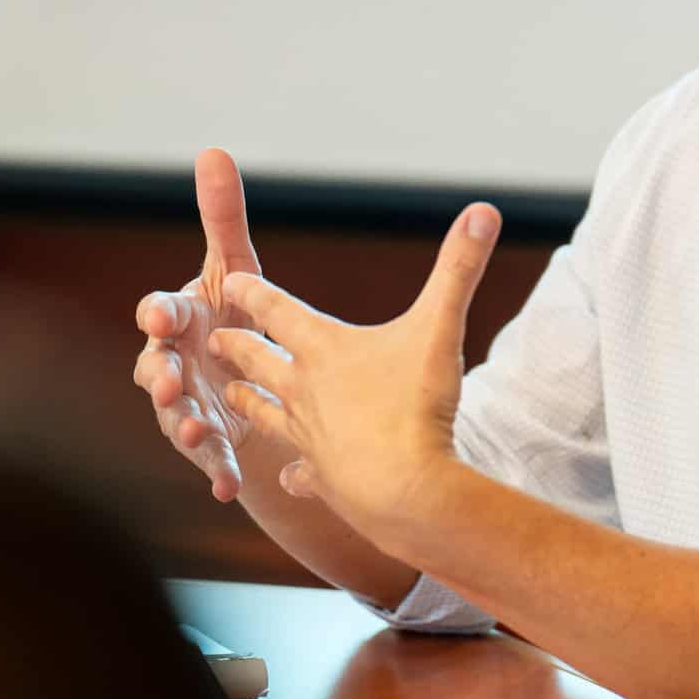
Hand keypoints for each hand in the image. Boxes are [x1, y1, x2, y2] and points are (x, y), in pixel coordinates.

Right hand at [131, 147, 267, 501]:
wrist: (255, 381)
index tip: (164, 314)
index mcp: (180, 320)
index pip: (158, 313)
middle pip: (155, 369)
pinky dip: (218, 472)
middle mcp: (174, 364)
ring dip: (182, 426)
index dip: (159, 313)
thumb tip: (213, 151)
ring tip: (196, 432)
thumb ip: (222, 218)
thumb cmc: (235, 316)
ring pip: (174, 418)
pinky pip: (209, 461)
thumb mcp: (236, 269)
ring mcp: (187, 407)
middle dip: (161, 375)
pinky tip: (229, 487)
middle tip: (171, 381)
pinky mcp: (210, 445)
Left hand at [206, 202, 500, 545]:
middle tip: (214, 339)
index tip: (228, 279)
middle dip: (238, 346)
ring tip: (231, 395)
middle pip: (261, 362)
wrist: (403, 488)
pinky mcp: (322, 479)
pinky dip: (296, 474)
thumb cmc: (416, 403)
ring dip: (249, 403)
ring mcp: (309, 438)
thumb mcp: (441, 326)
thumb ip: (459, 268)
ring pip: (268, 416)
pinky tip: (291, 478)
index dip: (253, 291)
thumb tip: (484, 210)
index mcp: (323, 349)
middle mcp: (305, 391)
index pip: (277, 310)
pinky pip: (303, 474)